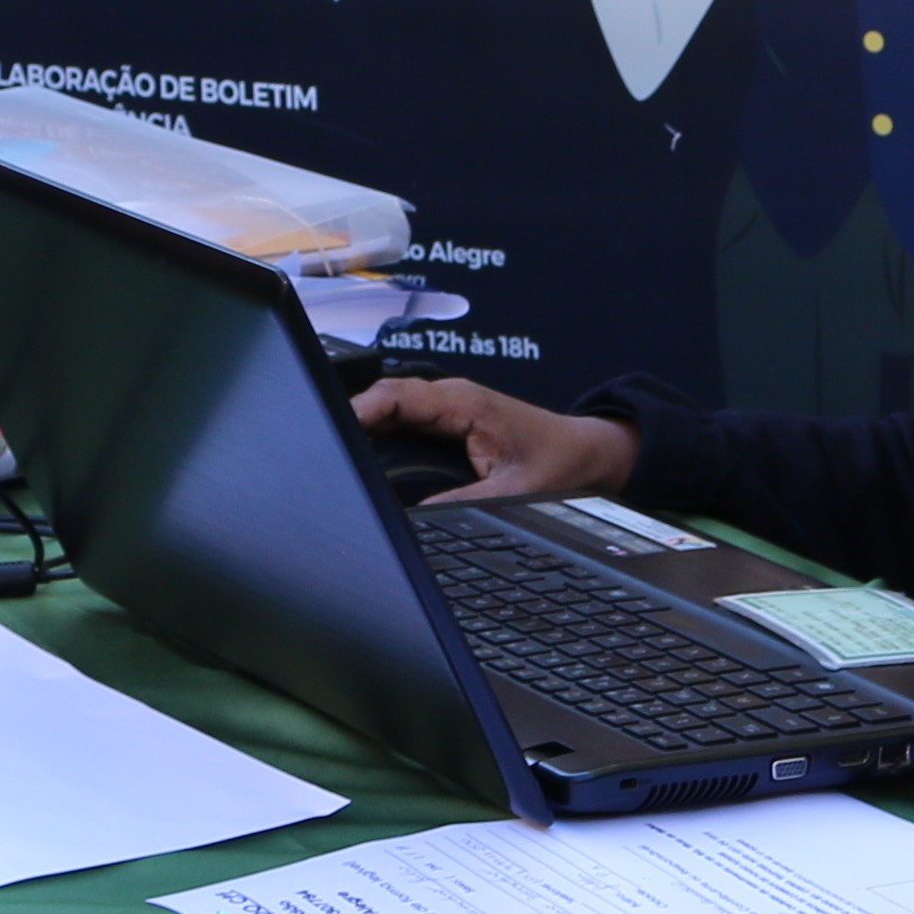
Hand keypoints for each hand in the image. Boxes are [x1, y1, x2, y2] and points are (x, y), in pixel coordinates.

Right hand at [352, 373, 638, 504]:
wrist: (587, 454)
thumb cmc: (559, 463)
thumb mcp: (510, 492)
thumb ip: (461, 503)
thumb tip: (414, 518)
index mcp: (463, 403)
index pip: (396, 396)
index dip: (359, 411)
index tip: (333, 430)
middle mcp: (452, 397)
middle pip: (385, 398)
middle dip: (352, 418)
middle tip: (325, 447)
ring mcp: (449, 407)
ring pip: (392, 406)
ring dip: (366, 424)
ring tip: (338, 450)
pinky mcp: (450, 420)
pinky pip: (405, 417)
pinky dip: (383, 431)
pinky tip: (368, 453)